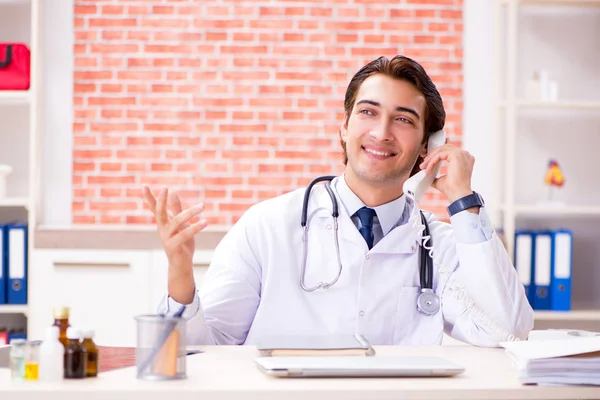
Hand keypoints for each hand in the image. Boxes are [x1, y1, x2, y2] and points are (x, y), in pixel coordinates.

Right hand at [143, 186, 207, 302]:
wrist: (181, 264)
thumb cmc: (182, 242)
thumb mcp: (181, 224)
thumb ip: (177, 210)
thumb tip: (173, 193)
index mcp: (163, 223)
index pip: (155, 208)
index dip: (149, 197)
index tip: (144, 185)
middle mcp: (162, 229)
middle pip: (160, 212)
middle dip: (162, 200)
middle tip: (165, 188)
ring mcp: (167, 238)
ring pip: (177, 222)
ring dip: (190, 212)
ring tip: (203, 206)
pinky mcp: (174, 246)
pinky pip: (184, 235)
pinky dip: (195, 228)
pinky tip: (205, 222)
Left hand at [419, 144, 474, 203]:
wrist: (458, 195)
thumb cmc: (453, 189)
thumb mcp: (442, 179)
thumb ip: (436, 174)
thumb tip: (426, 175)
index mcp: (464, 159)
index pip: (448, 151)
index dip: (436, 155)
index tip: (426, 163)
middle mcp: (465, 155)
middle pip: (444, 148)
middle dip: (431, 156)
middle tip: (423, 165)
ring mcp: (462, 154)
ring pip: (441, 150)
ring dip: (430, 158)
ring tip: (423, 167)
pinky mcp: (457, 155)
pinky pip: (440, 155)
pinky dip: (432, 161)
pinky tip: (428, 169)